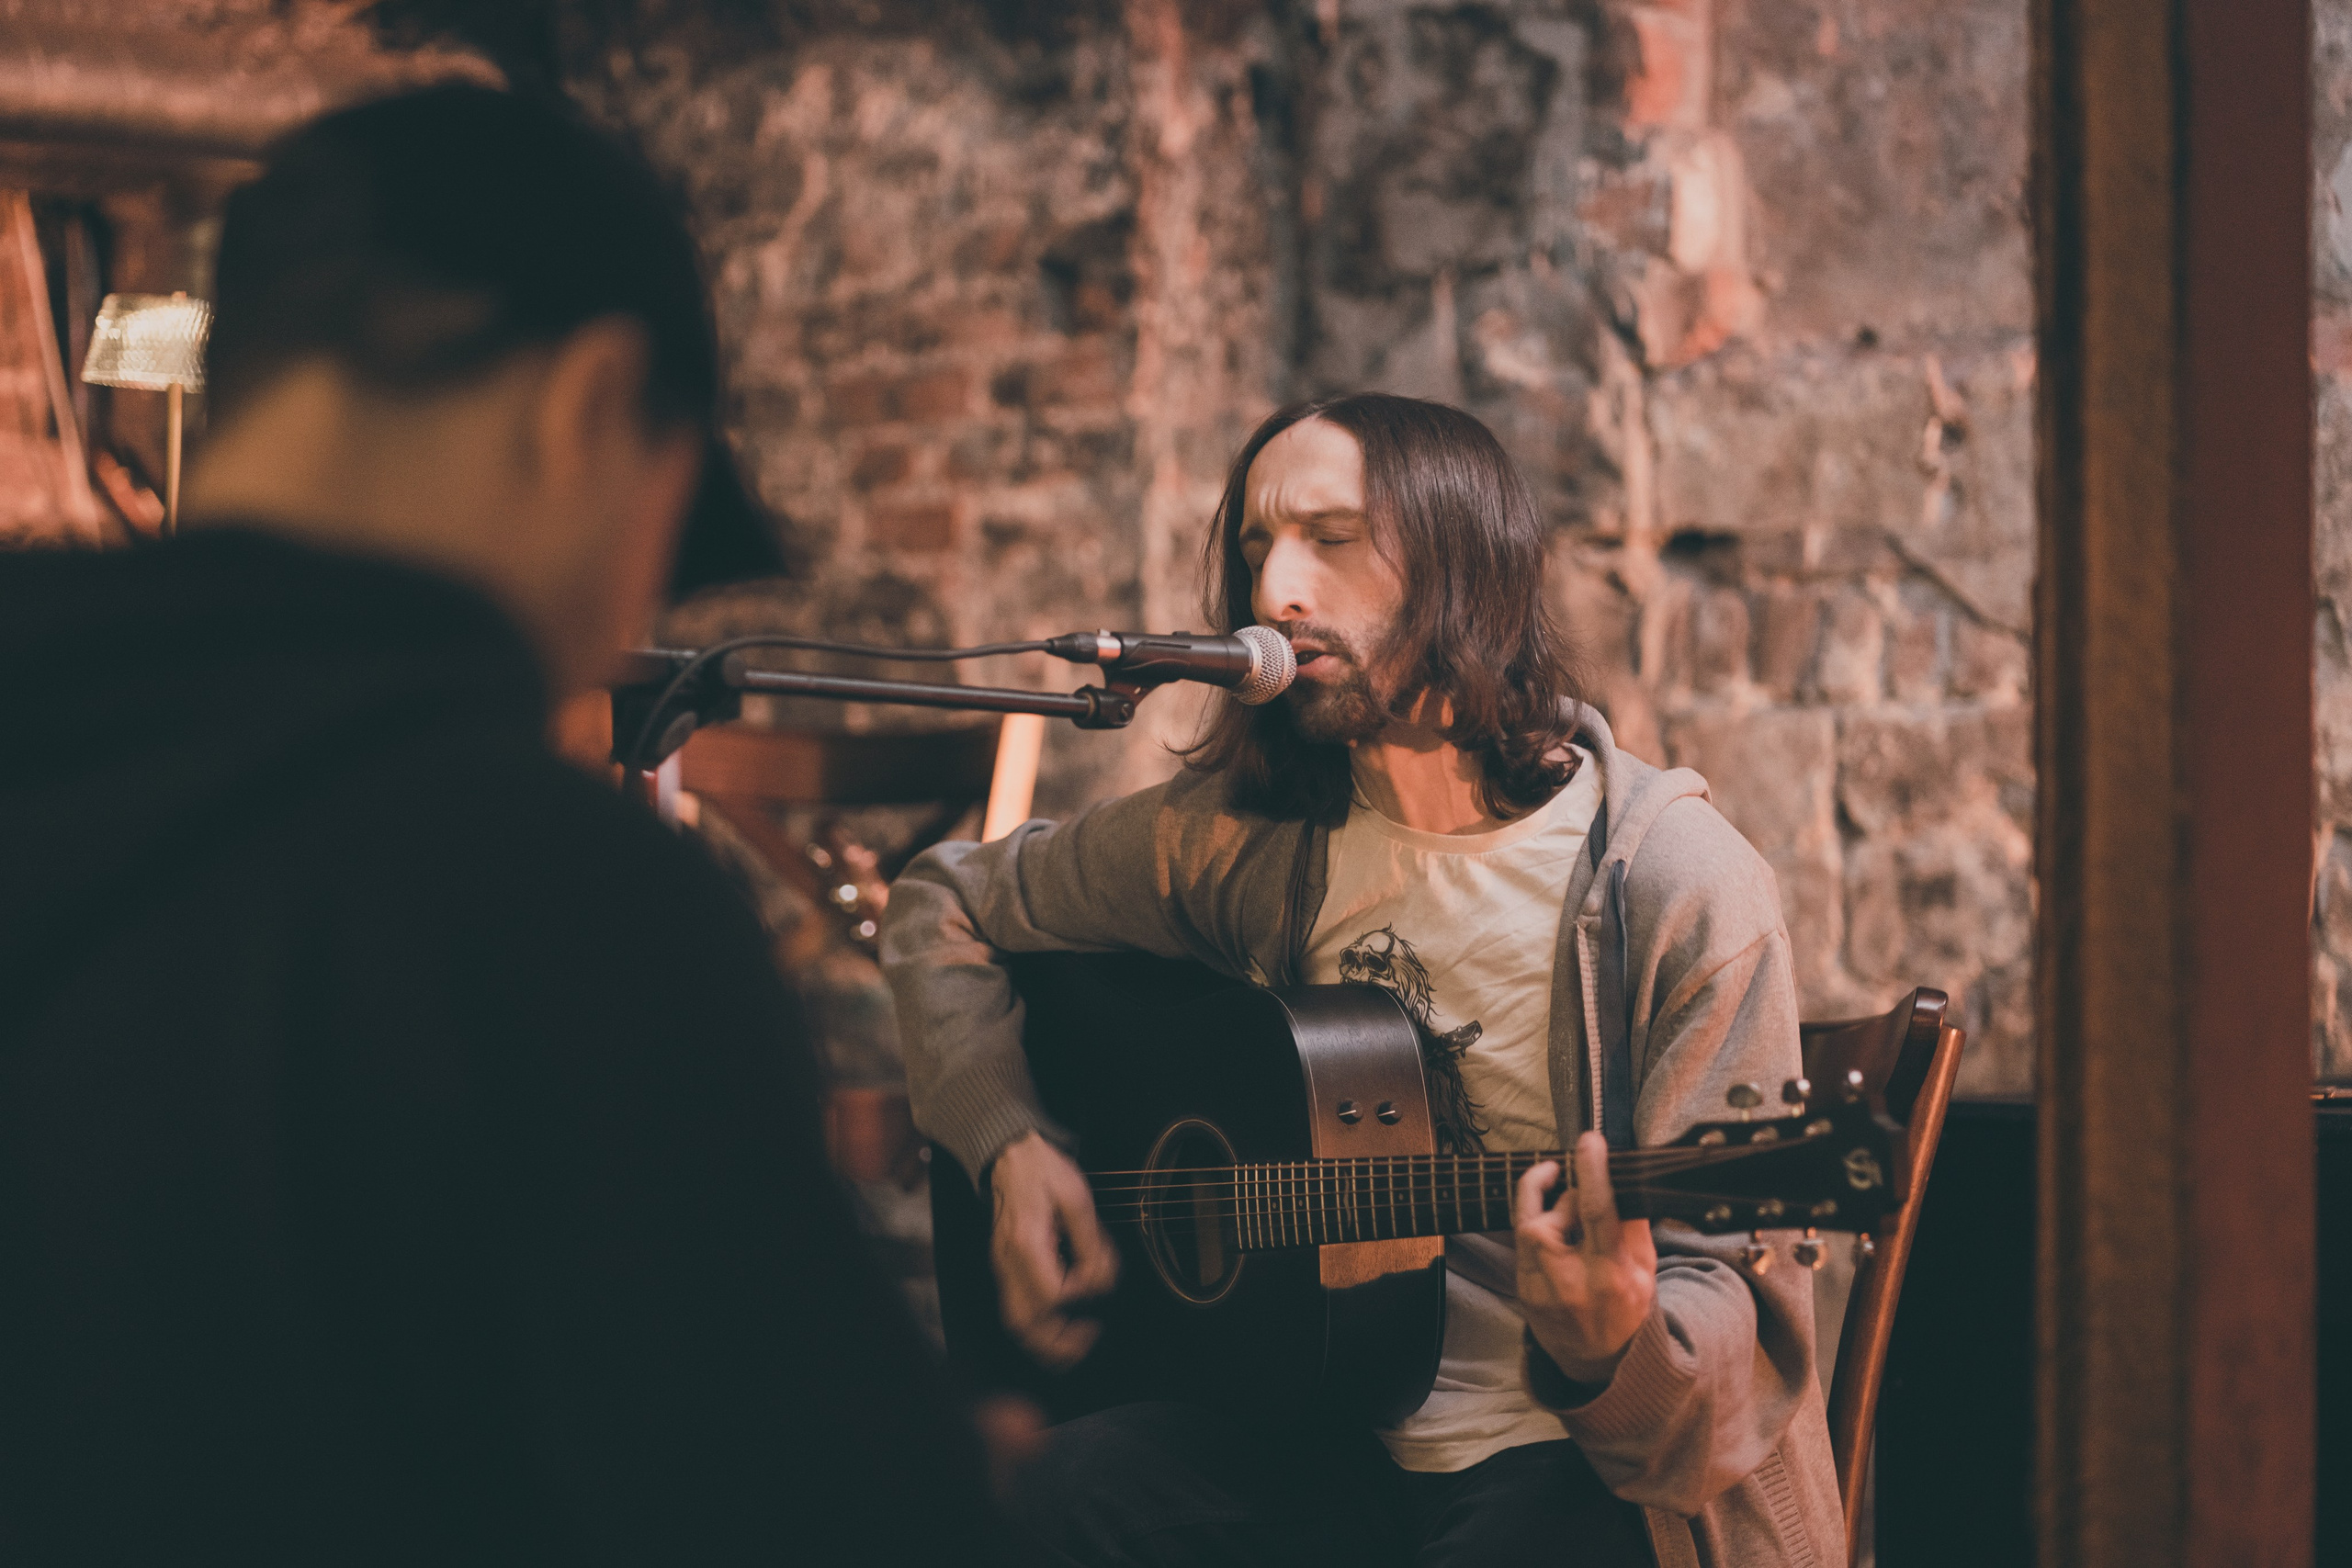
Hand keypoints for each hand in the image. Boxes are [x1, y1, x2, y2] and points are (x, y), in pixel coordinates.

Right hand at [987, 1131, 1118, 1367]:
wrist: (1009, 1156)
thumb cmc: (1042, 1172)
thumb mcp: (1077, 1197)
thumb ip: (1091, 1242)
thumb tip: (1102, 1278)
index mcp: (1027, 1243)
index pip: (1052, 1292)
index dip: (1080, 1293)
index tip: (1098, 1278)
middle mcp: (1009, 1262)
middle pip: (1025, 1323)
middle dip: (1057, 1344)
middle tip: (1087, 1339)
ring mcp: (1003, 1267)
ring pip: (1016, 1322)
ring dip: (1045, 1342)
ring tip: (1074, 1342)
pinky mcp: (1005, 1267)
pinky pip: (1015, 1308)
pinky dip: (1037, 1325)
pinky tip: (1059, 1320)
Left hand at [1513, 1130, 1657, 1384]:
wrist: (1599, 1362)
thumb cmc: (1628, 1308)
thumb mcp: (1646, 1270)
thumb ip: (1633, 1226)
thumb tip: (1622, 1178)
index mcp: (1611, 1275)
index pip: (1596, 1211)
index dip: (1590, 1171)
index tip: (1589, 1141)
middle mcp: (1572, 1282)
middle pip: (1557, 1214)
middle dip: (1570, 1194)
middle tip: (1584, 1195)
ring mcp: (1541, 1288)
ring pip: (1530, 1224)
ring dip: (1548, 1208)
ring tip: (1566, 1212)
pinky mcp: (1522, 1290)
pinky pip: (1522, 1242)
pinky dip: (1536, 1227)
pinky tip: (1554, 1233)